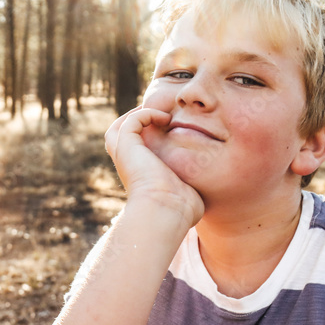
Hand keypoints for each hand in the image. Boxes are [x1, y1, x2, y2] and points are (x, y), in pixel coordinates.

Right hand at [105, 107, 203, 228]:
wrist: (165, 211)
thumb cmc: (181, 211)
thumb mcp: (188, 195)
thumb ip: (192, 188)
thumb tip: (204, 193)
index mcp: (139, 174)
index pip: (136, 152)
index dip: (150, 138)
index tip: (176, 130)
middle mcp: (128, 164)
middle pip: (120, 137)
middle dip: (139, 123)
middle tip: (164, 117)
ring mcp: (124, 154)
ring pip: (120, 126)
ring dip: (141, 115)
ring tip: (165, 115)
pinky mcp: (126, 145)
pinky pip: (133, 120)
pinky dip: (148, 113)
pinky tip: (166, 120)